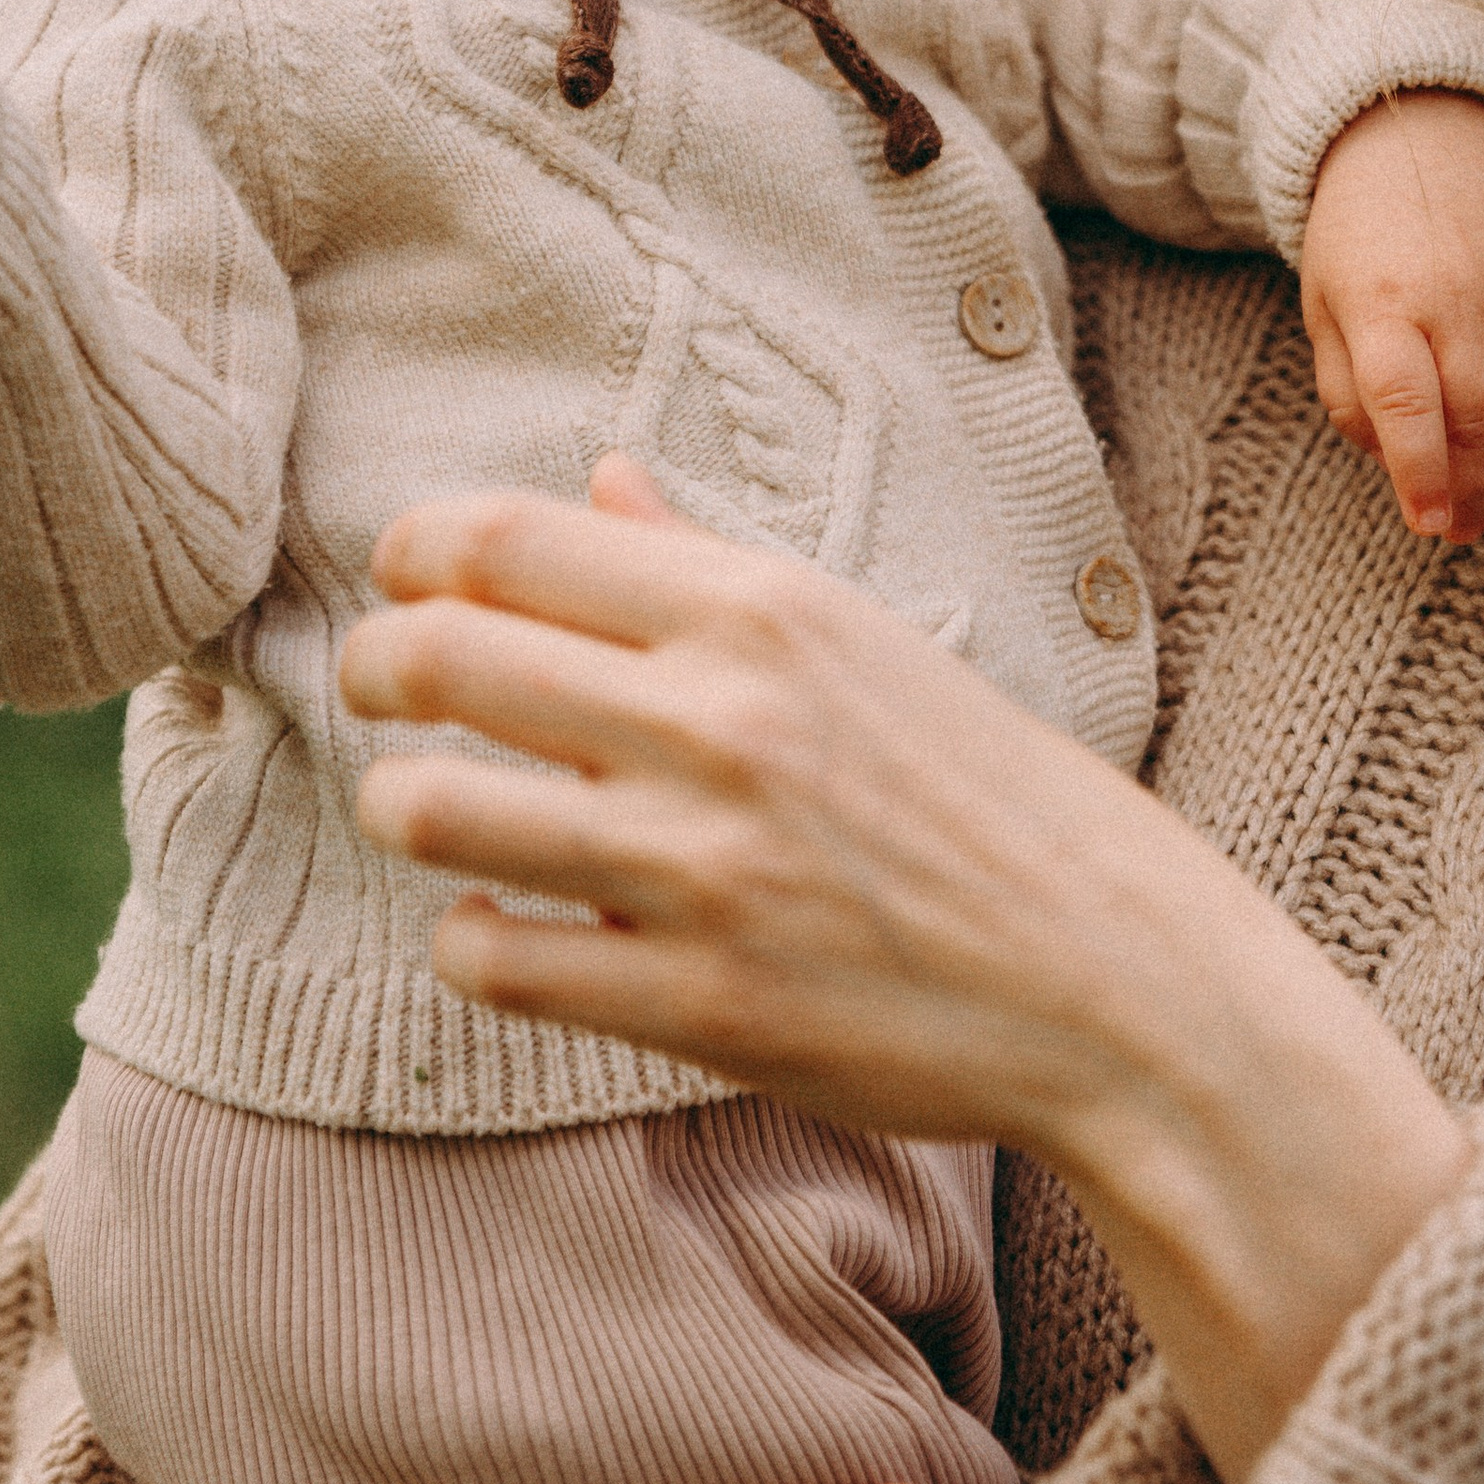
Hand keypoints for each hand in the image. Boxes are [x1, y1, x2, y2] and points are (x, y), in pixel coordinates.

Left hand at [345, 462, 1471, 1483]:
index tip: (402, 578)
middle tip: (375, 684)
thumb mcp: (858, 642)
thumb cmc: (985, 793)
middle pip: (440, 657)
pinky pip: (493, 961)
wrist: (1111, 977)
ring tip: (422, 806)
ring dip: (401, 804)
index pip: (504, 540)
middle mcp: (721, 720)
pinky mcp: (697, 1004)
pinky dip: (470, 937)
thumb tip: (595, 479)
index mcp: (761, 611)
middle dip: (372, 666)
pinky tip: (501, 922)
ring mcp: (704, 867)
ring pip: (434, 810)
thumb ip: (703, 563)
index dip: (411, 553)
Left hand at [1300, 91, 1483, 539]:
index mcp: (1379, 305)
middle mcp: (1451, 294)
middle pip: (1481, 414)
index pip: (1407, 403)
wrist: (1415, 137)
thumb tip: (1396, 463)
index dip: (1423, 473)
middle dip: (1478, 489)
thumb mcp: (1323, 310)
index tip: (1431, 524)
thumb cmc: (1359, 243)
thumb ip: (1349, 392)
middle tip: (1466, 528)